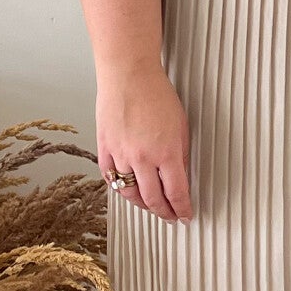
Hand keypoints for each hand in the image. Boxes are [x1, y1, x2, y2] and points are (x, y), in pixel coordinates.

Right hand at [99, 64, 193, 221]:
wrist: (128, 74)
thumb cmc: (156, 94)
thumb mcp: (181, 126)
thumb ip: (181, 155)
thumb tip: (181, 178)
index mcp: (166, 152)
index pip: (176, 193)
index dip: (182, 208)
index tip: (185, 215)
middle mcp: (142, 158)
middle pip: (153, 199)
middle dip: (164, 212)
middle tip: (170, 216)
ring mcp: (121, 155)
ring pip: (130, 193)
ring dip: (142, 204)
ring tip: (150, 206)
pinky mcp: (104, 148)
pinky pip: (110, 178)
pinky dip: (120, 187)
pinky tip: (127, 189)